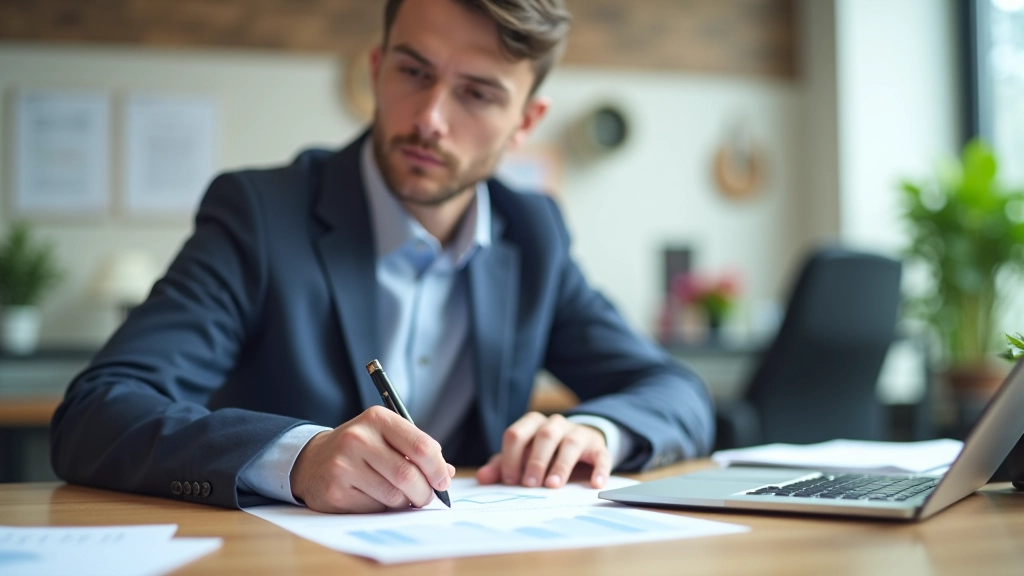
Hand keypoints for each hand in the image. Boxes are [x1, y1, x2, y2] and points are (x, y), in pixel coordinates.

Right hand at [290, 406, 454, 512]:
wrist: (313, 460)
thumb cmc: (361, 450)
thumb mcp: (386, 438)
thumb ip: (417, 451)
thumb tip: (448, 473)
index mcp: (377, 419)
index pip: (420, 445)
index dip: (437, 468)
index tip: (443, 480)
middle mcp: (358, 438)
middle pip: (408, 475)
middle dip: (425, 492)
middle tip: (427, 497)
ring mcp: (344, 465)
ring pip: (394, 495)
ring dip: (405, 502)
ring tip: (400, 497)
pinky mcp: (335, 491)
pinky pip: (375, 508)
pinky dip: (383, 509)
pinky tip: (375, 499)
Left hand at [475, 412, 610, 488]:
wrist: (579, 448)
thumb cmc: (544, 454)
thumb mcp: (521, 458)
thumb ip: (501, 466)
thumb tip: (482, 477)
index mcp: (532, 424)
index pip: (516, 434)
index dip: (511, 457)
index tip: (510, 480)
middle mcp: (555, 424)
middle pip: (544, 435)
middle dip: (536, 460)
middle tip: (530, 484)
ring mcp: (578, 433)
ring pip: (570, 442)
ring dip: (561, 464)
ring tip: (553, 485)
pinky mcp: (598, 447)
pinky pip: (601, 455)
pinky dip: (599, 470)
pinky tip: (594, 484)